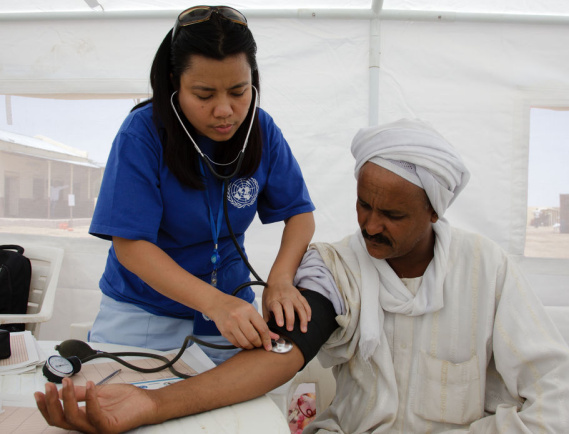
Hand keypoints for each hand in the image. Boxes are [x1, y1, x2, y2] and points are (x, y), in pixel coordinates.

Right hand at [35, 378, 157, 432]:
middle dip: (51, 403)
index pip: (58, 417)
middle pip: (61, 420)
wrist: (147, 402)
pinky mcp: (109, 427)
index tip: (40, 391)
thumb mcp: (98, 392)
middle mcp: (87, 426)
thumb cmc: (125, 399)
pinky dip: (90, 398)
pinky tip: (90, 384)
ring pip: (74, 417)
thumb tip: (62, 389)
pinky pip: (94, 414)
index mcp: (83, 419)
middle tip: (49, 386)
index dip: (46, 407)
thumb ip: (80, 393)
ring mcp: (97, 429)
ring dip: (68, 398)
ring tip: (68, 382)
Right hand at [207, 294, 277, 350]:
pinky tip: (244, 342)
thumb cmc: (236, 306)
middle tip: (260, 344)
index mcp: (248, 310)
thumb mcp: (250, 310)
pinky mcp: (225, 332)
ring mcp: (231, 325)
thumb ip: (261, 324)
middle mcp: (239, 317)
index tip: (269, 346)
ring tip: (252, 343)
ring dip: (251, 346)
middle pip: (254, 337)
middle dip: (259, 344)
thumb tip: (273, 337)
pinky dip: (242, 345)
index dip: (267, 339)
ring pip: (245, 343)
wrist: (217, 304)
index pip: (262, 328)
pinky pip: (236, 343)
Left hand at [262, 281, 310, 332]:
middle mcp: (283, 297)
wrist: (277, 280)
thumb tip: (267, 334)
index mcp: (273, 300)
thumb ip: (266, 319)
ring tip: (303, 329)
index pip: (276, 307)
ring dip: (302, 318)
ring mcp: (292, 295)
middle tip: (290, 329)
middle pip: (288, 306)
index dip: (279, 315)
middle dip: (290, 318)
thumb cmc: (270, 296)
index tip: (281, 324)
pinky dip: (308, 311)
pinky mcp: (299, 295)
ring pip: (299, 306)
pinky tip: (308, 320)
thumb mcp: (265, 306)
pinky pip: (305, 303)